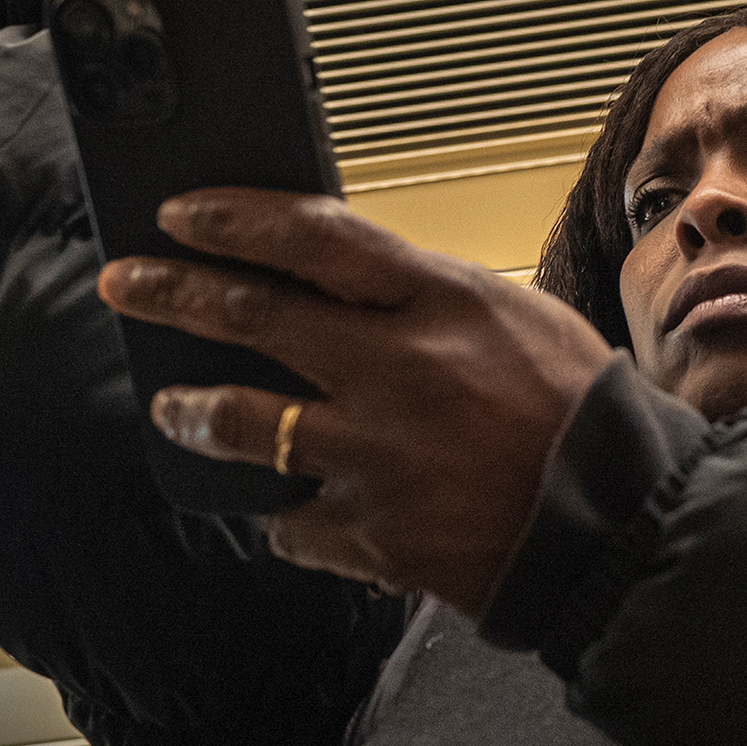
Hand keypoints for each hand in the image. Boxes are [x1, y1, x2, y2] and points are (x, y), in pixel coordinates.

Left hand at [95, 190, 614, 616]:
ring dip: (193, 410)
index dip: (235, 218)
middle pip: (253, 315)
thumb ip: (432, 299)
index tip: (183, 214)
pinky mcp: (371, 531)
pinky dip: (292, 513)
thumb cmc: (583, 415)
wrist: (619, 525)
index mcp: (443, 304)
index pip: (313, 236)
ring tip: (176, 406)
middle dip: (172, 292)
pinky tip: (305, 509)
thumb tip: (347, 283)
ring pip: (239, 423)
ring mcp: (377, 454)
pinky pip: (293, 520)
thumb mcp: (520, 318)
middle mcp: (398, 370)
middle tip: (127, 283)